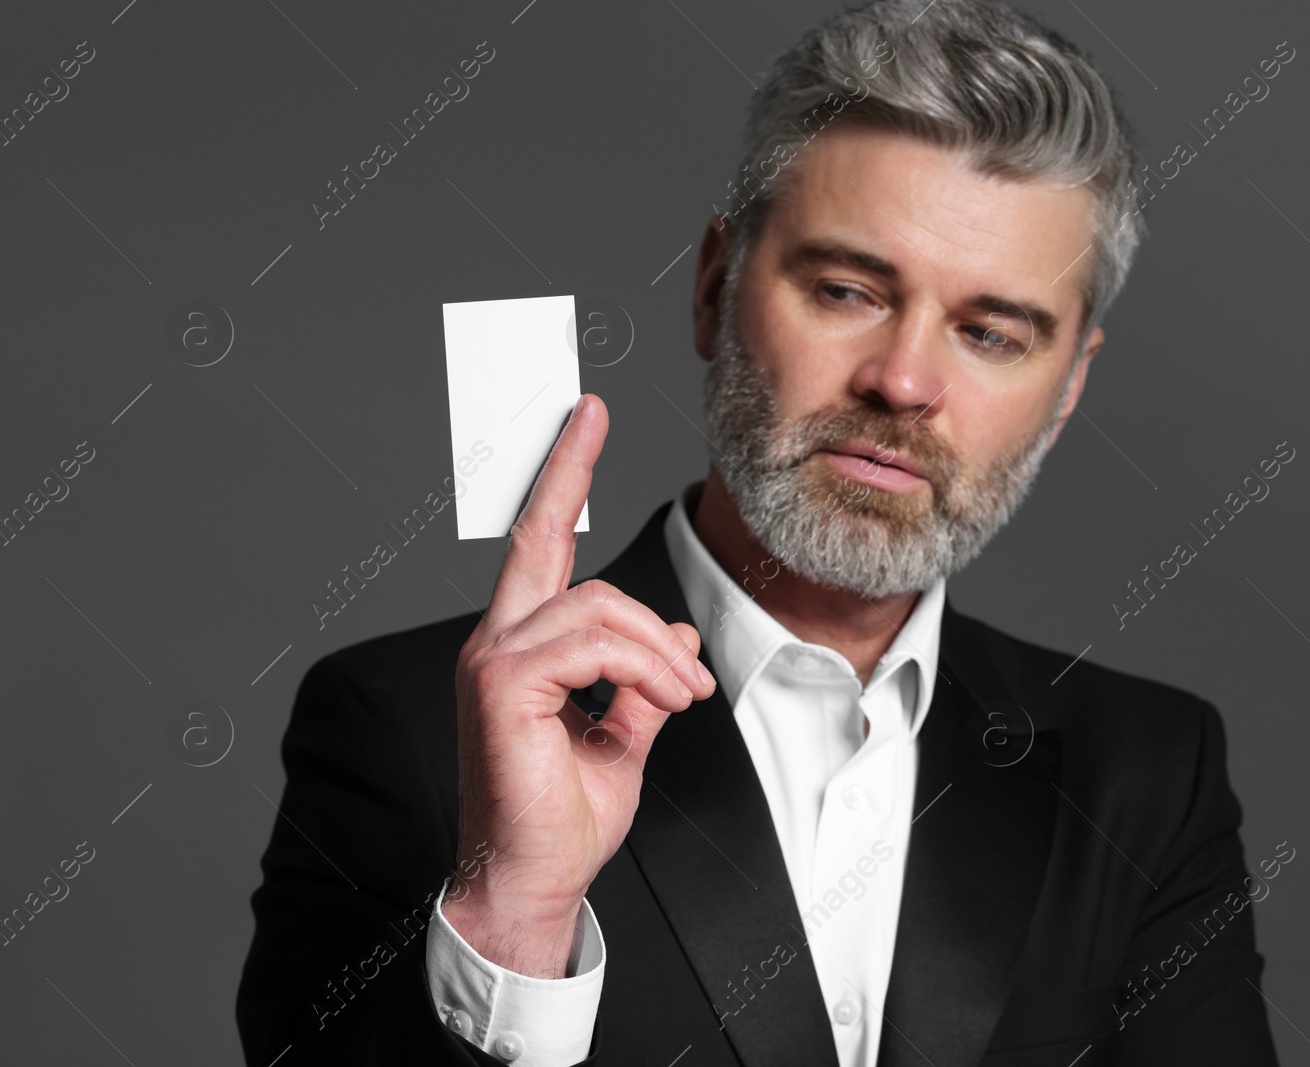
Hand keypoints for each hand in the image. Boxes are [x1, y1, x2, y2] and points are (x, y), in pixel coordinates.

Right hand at [443, 393, 716, 976]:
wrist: (533, 881)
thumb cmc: (565, 817)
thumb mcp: (624, 736)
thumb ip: (643, 681)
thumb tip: (671, 639)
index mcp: (522, 648)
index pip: (540, 546)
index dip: (562, 478)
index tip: (583, 419)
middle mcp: (497, 641)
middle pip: (546, 543)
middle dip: (583, 495)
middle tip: (620, 487)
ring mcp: (493, 658)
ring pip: (597, 604)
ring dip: (659, 649)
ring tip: (686, 694)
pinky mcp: (501, 682)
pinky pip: (593, 641)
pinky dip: (644, 665)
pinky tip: (667, 699)